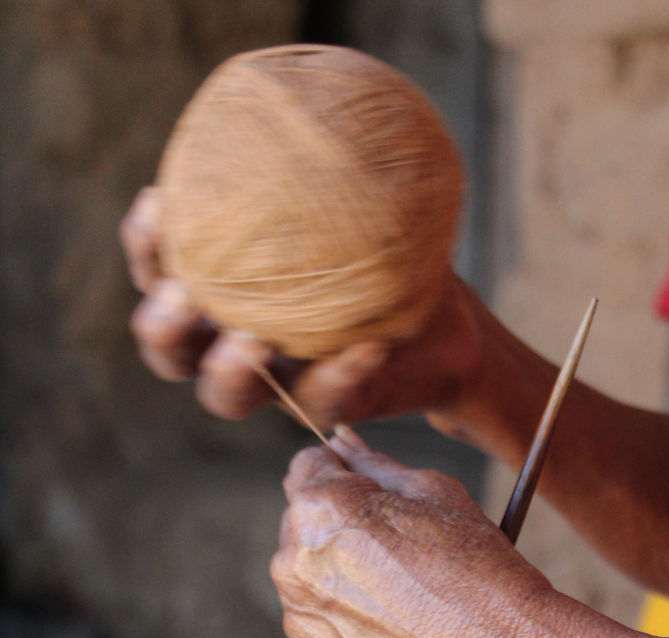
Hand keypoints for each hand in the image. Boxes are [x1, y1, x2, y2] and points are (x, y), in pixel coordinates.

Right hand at [120, 187, 486, 430]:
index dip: (146, 247)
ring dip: (231, 370)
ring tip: (252, 342)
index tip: (159, 206)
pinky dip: (341, 375)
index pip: (160, 271)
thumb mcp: (344, 207)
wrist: (441, 322)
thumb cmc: (380, 252)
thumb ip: (303, 182)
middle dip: (165, 327)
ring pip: (226, 395)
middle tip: (186, 299)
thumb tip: (284, 119)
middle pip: (169, 351)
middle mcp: (234, 340)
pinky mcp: (329, 405)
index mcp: (222, 289)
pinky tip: (367, 348)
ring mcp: (278, 382)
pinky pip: (322, 402)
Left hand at [270, 430, 564, 637]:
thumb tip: (342, 444)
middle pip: (299, 528)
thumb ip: (374, 465)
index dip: (346, 476)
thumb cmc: (480, 571)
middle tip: (398, 556)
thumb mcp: (436, 493)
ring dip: (337, 584)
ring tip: (401, 600)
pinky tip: (393, 634)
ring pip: (306, 585)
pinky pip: (318, 636)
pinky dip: (346, 633)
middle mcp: (293, 568)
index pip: (306, 468)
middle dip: (336, 531)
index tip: (377, 498)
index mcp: (319, 511)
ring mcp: (302, 627)